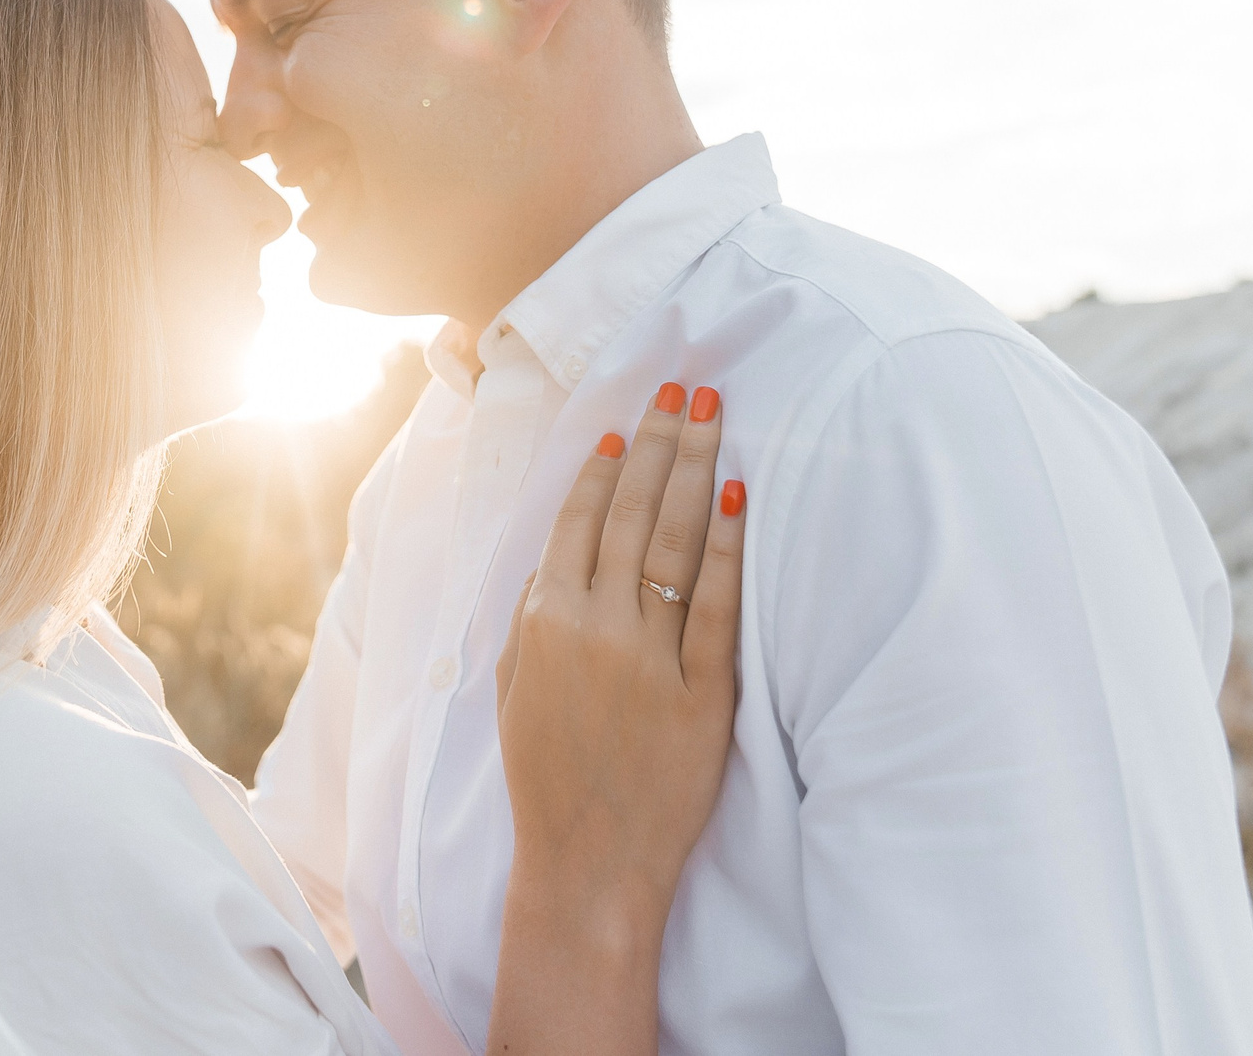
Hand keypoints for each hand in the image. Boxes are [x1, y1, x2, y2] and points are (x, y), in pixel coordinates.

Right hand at [487, 382, 745, 1055]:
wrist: (587, 865)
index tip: (627, 423)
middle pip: (630, 512)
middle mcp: (591, 627)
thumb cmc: (549, 778)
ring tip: (713, 417)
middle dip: (659, 441)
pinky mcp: (701, 692)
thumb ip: (529, 618)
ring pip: (672, 541)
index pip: (578, 520)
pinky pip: (717, 604)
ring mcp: (647, 657)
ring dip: (694, 469)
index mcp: (542, 621)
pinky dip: (727, 545)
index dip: (604, 465)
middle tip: (683, 386)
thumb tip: (551, 558)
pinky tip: (738, 497)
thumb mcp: (513, 689)